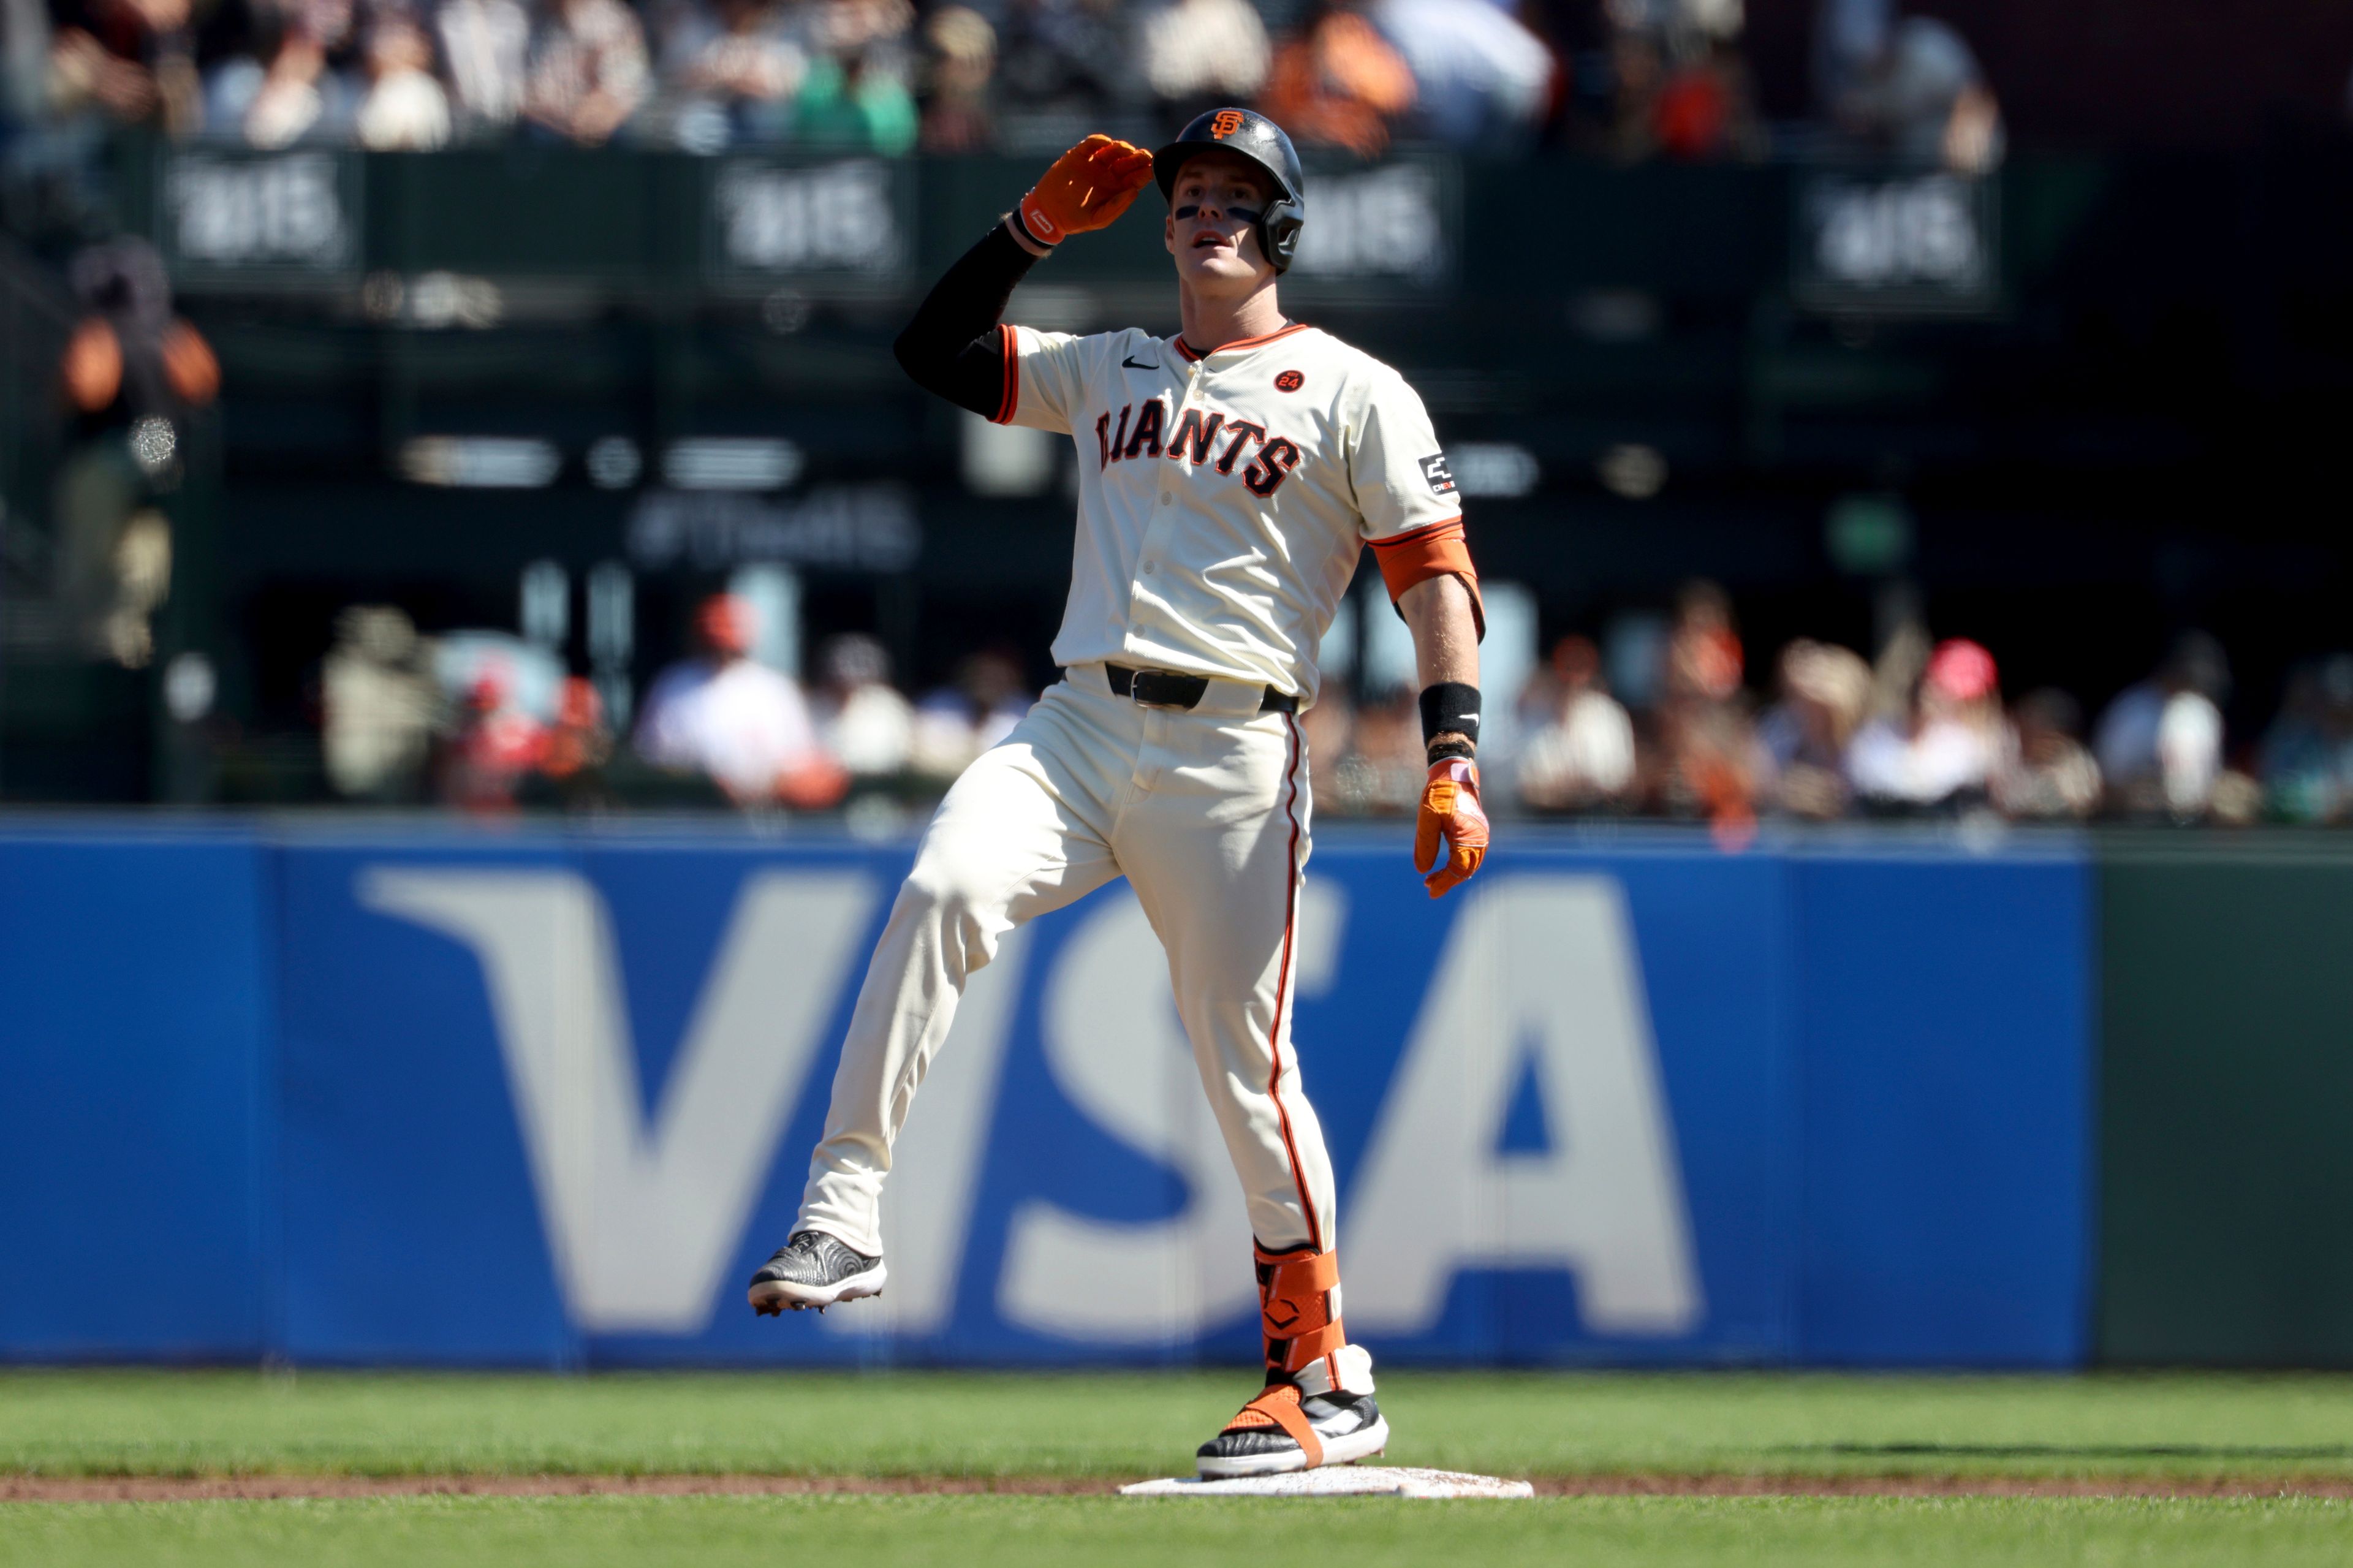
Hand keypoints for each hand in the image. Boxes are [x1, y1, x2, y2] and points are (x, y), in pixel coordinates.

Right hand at [1016, 134, 1152, 246]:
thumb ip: (1117, 206)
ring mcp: (1094, 163)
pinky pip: (1092, 144)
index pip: (1136, 177)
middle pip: (1128, 162)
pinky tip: (1106, 143)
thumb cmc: (1075, 219)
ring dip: (1122, 148)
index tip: (1150, 168)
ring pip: (1113, 150)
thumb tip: (1135, 191)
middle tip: (1144, 155)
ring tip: (1127, 150)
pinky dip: (1100, 140)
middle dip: (1138, 158)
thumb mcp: (1098, 218)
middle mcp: (1108, 174)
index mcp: (1116, 189)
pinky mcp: (1079, 155)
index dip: (1144, 172)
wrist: (1047, 212)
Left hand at [1414, 758, 1488, 898]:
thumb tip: (1422, 870)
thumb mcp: (1427, 818)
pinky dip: (1458, 864)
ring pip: (1470, 863)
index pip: (1460, 867)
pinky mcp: (1475, 831)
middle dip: (1448, 880)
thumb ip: (1425, 844)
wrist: (1453, 772)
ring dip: (1453, 874)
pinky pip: (1470, 854)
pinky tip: (1444, 867)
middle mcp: (1479, 837)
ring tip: (1432, 880)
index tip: (1430, 890)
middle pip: (1467, 869)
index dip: (1445, 881)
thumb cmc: (1440, 793)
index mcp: (1469, 835)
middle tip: (1429, 887)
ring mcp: (1479, 834)